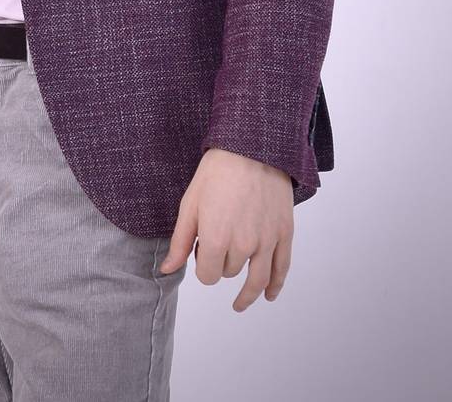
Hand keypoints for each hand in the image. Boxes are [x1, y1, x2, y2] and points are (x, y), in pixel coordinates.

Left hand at [158, 148, 293, 310]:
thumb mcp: (190, 204)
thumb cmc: (217, 172)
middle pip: (229, 273)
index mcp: (217, 240)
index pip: (207, 276)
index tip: (202, 248)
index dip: (202, 264)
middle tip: (219, 238)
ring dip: (247, 292)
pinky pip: (282, 269)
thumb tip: (167, 270)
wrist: (251, 147)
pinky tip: (269, 295)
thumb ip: (179, 242)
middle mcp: (244, 246)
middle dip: (221, 262)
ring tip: (240, 303)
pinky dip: (275, 286)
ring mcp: (267, 241)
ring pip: (256, 279)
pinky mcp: (284, 233)